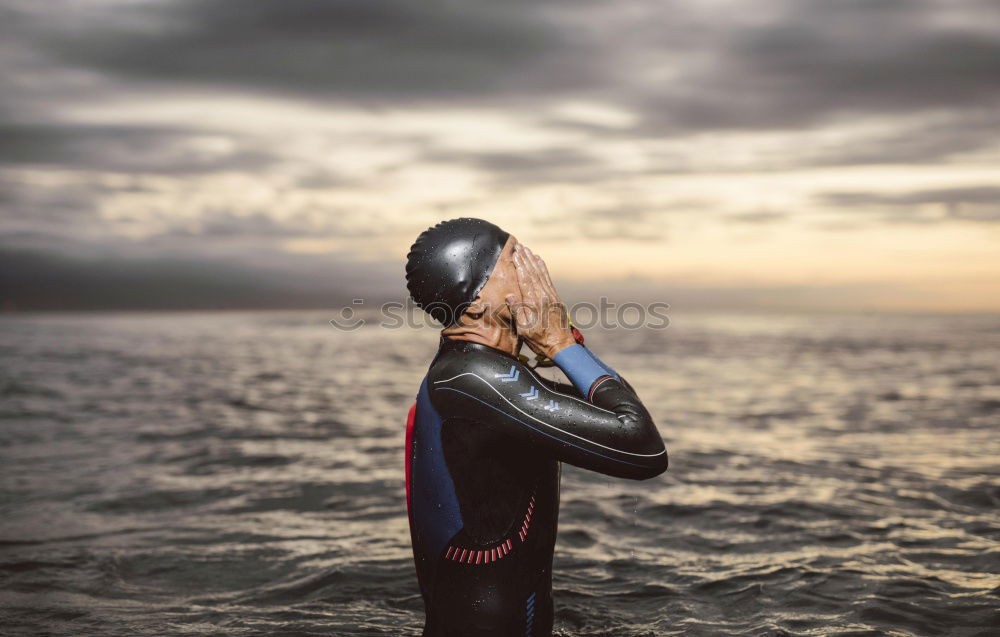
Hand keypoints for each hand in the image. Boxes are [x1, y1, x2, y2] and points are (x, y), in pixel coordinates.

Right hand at [506, 243, 575, 358]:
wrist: (561, 345)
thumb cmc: (539, 340)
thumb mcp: (524, 330)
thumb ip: (517, 311)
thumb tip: (510, 296)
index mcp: (534, 304)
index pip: (525, 280)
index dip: (519, 266)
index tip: (514, 254)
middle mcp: (543, 296)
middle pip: (532, 273)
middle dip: (525, 259)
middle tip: (518, 247)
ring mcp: (551, 296)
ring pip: (541, 274)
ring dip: (533, 260)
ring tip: (527, 249)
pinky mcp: (556, 297)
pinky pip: (548, 279)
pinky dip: (543, 268)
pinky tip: (539, 260)